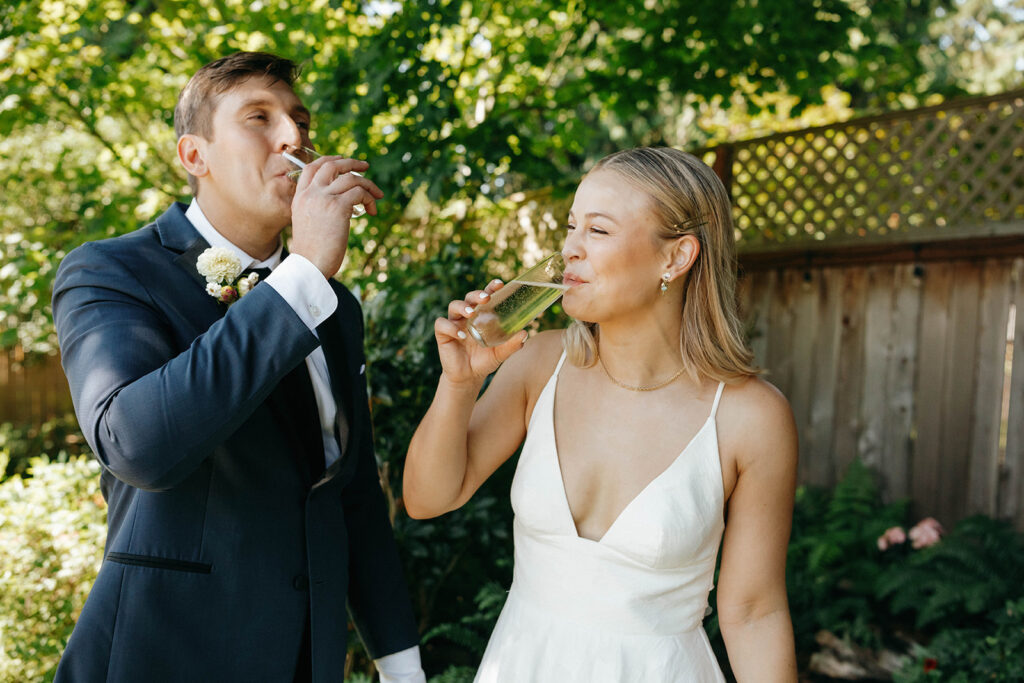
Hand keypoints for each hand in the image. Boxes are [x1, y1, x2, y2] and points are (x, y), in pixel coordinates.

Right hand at [288, 156, 383, 277]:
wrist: (309, 266)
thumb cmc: (312, 252)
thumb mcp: (308, 223)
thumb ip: (318, 208)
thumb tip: (343, 203)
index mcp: (300, 197)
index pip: (312, 168)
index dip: (330, 160)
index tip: (343, 161)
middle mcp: (310, 194)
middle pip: (332, 165)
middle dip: (352, 163)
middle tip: (366, 167)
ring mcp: (323, 198)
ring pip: (351, 178)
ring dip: (368, 185)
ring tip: (378, 195)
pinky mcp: (338, 207)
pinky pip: (360, 193)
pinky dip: (370, 199)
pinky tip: (372, 211)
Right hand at [434, 280, 527, 384]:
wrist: (469, 377)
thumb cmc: (485, 360)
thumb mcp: (501, 353)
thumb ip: (512, 344)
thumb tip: (525, 333)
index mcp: (482, 315)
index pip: (485, 296)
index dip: (491, 287)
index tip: (499, 284)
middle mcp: (467, 316)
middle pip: (469, 297)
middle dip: (476, 295)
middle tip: (485, 298)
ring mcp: (454, 323)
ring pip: (454, 306)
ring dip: (462, 307)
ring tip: (471, 313)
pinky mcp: (443, 334)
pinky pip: (442, 324)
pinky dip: (451, 327)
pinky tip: (461, 335)